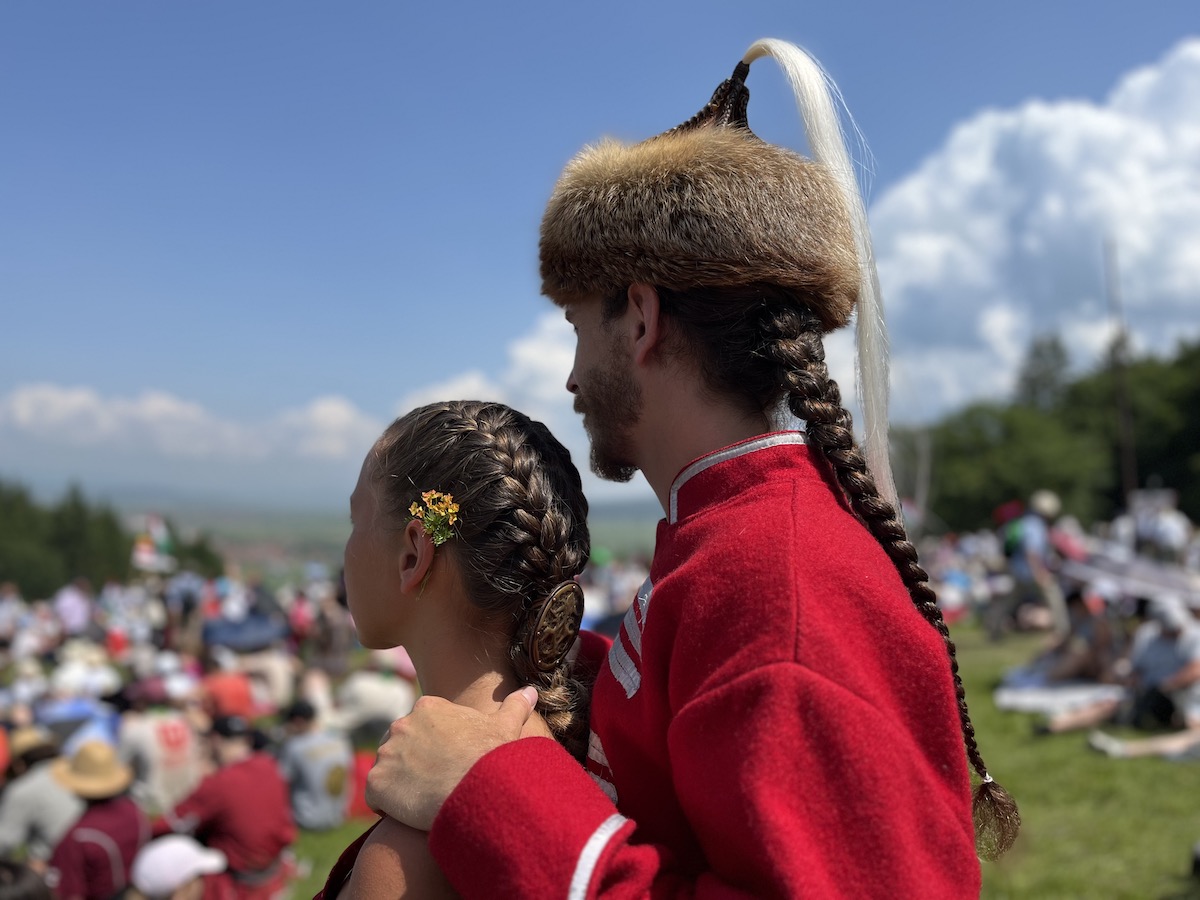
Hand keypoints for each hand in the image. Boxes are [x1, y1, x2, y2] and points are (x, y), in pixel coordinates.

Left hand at [365, 686, 538, 829]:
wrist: (479, 790)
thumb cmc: (493, 757)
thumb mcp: (506, 728)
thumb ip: (514, 706)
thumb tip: (531, 691)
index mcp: (427, 707)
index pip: (421, 727)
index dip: (434, 747)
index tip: (448, 762)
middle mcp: (400, 725)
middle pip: (400, 746)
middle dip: (412, 763)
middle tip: (436, 783)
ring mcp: (385, 754)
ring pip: (387, 770)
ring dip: (399, 784)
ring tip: (424, 800)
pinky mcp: (375, 783)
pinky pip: (376, 796)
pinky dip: (388, 806)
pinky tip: (410, 813)